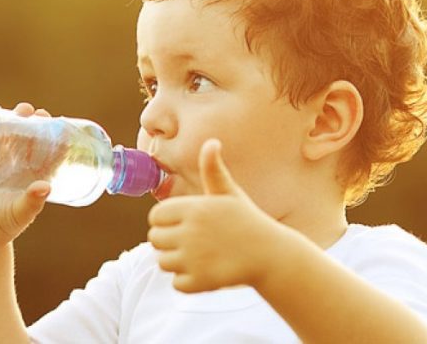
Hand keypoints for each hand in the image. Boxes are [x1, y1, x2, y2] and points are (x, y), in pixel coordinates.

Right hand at [0, 102, 52, 246]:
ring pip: (9, 134)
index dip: (55, 137)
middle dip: (34, 123)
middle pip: (29, 137)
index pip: (49, 152)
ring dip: (14, 119)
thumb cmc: (4, 224)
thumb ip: (32, 201)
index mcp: (35, 175)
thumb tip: (45, 186)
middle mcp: (20, 165)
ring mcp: (0, 161)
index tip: (58, 123)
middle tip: (34, 113)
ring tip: (17, 110)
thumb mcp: (21, 213)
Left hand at [147, 139, 278, 292]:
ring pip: (163, 263)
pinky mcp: (199, 282)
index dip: (166, 222)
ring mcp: (194, 259)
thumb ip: (213, 170)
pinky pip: (176, 283)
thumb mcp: (229, 193)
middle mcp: (190, 233)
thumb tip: (211, 142)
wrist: (271, 255)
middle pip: (155, 240)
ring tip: (199, 257)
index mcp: (194, 209)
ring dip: (177, 263)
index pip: (155, 217)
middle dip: (169, 242)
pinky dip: (188, 281)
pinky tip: (205, 272)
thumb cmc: (247, 221)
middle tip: (192, 243)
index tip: (183, 225)